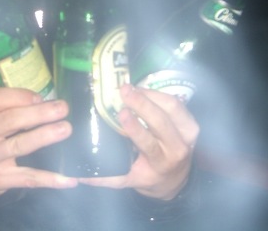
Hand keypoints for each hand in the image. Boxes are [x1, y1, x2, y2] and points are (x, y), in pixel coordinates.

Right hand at [0, 87, 77, 199]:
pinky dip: (49, 178)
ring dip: (45, 136)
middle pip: (9, 120)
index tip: (40, 97)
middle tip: (62, 109)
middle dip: (39, 113)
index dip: (18, 96)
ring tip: (65, 129)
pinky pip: (27, 177)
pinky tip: (68, 178)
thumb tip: (42, 102)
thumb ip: (6, 107)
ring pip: (19, 145)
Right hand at [79, 84, 199, 199]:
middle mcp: (177, 150)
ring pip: (172, 108)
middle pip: (162, 122)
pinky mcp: (191, 122)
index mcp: (160, 164)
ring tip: (131, 88)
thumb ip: (103, 176)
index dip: (136, 128)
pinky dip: (159, 94)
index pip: (149, 145)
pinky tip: (143, 89)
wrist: (174, 179)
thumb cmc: (147, 176)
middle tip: (124, 90)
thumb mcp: (126, 180)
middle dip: (142, 103)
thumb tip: (76, 173)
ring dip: (151, 94)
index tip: (121, 113)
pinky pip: (176, 103)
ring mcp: (188, 135)